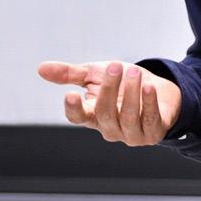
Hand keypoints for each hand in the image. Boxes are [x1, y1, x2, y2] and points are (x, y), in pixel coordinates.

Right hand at [37, 60, 181, 145]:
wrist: (159, 90)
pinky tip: (149, 87)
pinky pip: (149, 120)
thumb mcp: (96, 75)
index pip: (78, 117)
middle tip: (115, 66)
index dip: (73, 109)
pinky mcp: (152, 133)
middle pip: (104, 113)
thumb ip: (71, 74)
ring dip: (130, 92)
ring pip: (127, 117)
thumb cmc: (123, 84)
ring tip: (133, 71)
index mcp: (92, 116)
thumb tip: (40, 68)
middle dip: (109, 89)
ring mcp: (131, 134)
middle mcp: (110, 129)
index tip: (71, 94)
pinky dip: (149, 103)